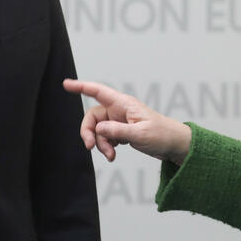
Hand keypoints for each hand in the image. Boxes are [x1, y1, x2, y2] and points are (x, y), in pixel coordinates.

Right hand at [63, 79, 191, 164]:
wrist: (174, 145)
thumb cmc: (162, 135)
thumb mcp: (140, 134)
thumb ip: (118, 131)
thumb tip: (99, 129)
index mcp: (123, 104)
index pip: (98, 91)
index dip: (81, 87)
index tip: (66, 84)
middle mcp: (119, 110)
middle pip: (93, 116)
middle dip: (89, 132)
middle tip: (90, 147)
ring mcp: (119, 121)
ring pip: (98, 130)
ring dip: (100, 144)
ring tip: (111, 155)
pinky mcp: (121, 131)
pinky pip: (105, 137)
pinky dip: (106, 147)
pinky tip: (113, 155)